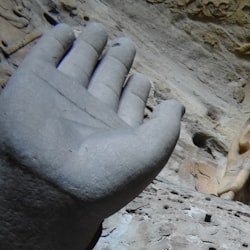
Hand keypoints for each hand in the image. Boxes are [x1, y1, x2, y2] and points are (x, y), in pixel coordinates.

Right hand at [0, 23, 181, 249]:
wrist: (50, 180)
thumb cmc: (106, 173)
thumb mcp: (152, 150)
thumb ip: (167, 126)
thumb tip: (176, 105)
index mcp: (117, 133)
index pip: (129, 105)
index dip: (137, 91)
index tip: (143, 80)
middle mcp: (89, 115)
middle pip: (106, 80)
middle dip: (116, 62)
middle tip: (126, 44)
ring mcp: (61, 98)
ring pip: (79, 63)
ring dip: (90, 46)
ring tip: (100, 30)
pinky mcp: (34, 83)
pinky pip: (46, 56)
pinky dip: (56, 42)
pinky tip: (67, 31)